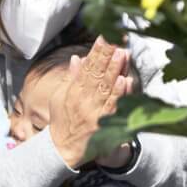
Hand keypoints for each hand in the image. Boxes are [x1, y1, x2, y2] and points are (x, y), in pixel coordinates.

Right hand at [49, 36, 130, 168]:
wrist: (61, 149)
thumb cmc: (61, 121)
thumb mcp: (61, 97)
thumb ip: (71, 77)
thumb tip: (78, 58)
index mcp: (73, 91)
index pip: (87, 67)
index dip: (96, 51)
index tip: (103, 37)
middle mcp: (82, 99)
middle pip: (97, 73)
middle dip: (106, 55)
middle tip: (116, 39)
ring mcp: (93, 111)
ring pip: (106, 86)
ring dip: (114, 69)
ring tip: (122, 53)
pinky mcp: (102, 123)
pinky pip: (112, 106)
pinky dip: (118, 93)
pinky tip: (125, 80)